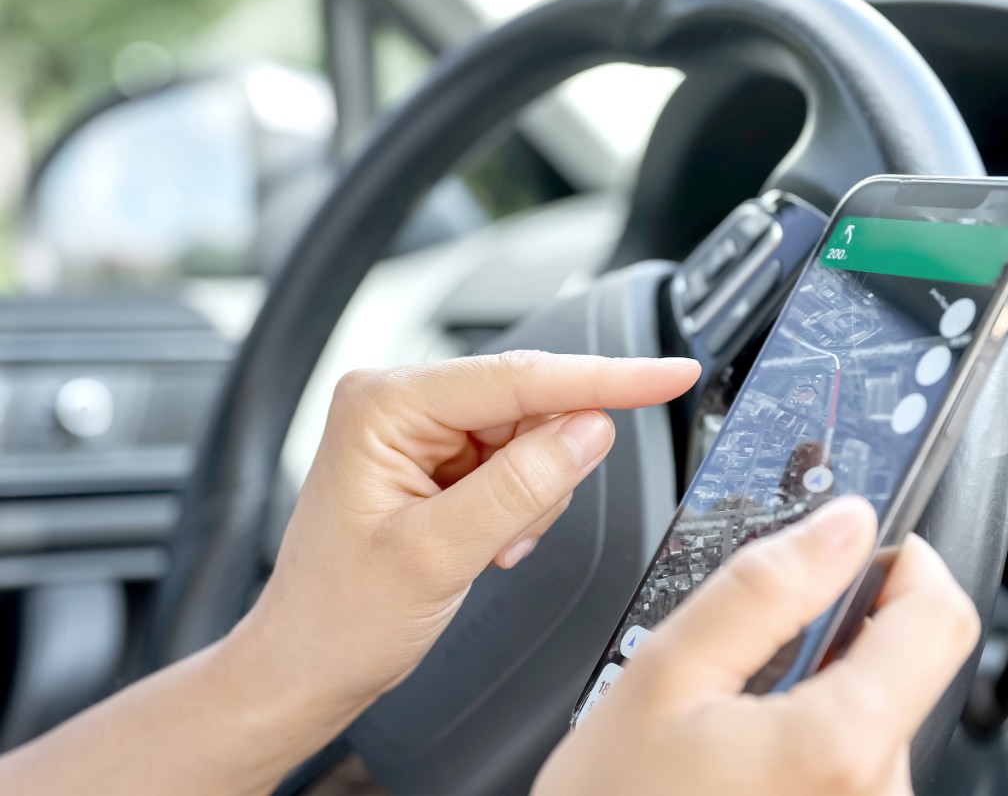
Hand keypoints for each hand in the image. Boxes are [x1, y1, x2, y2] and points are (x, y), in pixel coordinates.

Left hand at [229, 351, 700, 707]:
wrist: (310, 662)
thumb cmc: (339, 615)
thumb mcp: (437, 555)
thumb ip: (520, 486)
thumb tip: (592, 430)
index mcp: (386, 403)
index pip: (520, 377)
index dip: (607, 378)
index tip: (669, 373)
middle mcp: (402, 402)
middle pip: (533, 405)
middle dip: (545, 471)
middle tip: (512, 533)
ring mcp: (422, 430)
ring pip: (535, 437)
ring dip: (531, 499)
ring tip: (486, 545)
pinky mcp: (440, 458)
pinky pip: (520, 464)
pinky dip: (521, 508)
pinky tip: (487, 542)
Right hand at [533, 497, 980, 795]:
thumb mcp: (667, 674)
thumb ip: (764, 588)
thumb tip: (842, 525)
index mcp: (842, 743)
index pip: (942, 616)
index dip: (906, 561)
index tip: (861, 546)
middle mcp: (877, 795)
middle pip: (903, 667)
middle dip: (839, 635)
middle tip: (749, 646)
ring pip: (874, 715)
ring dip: (818, 691)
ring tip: (730, 714)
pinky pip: (854, 765)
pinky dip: (810, 740)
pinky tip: (742, 755)